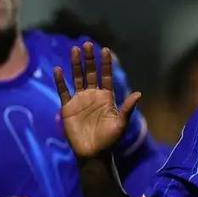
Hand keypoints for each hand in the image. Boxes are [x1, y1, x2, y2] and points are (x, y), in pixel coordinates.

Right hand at [53, 42, 140, 158]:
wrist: (93, 153)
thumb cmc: (110, 139)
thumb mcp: (121, 123)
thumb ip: (127, 108)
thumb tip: (139, 94)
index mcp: (107, 97)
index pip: (106, 76)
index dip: (105, 63)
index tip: (106, 49)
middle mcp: (93, 95)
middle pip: (91, 73)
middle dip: (90, 59)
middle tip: (87, 44)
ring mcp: (80, 100)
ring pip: (77, 78)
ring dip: (75, 65)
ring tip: (74, 50)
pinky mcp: (68, 107)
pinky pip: (63, 91)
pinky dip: (60, 81)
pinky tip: (58, 69)